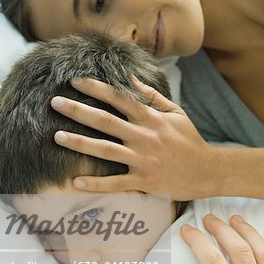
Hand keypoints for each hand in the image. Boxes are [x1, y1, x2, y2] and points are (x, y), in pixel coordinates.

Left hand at [51, 77, 217, 199]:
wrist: (208, 170)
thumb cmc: (190, 140)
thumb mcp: (176, 113)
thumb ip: (153, 96)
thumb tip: (131, 78)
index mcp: (151, 118)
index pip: (119, 98)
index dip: (96, 89)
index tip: (75, 81)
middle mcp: (145, 137)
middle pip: (106, 121)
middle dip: (78, 110)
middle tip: (55, 102)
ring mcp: (144, 160)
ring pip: (106, 150)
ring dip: (80, 143)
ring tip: (57, 136)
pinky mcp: (145, 182)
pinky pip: (116, 184)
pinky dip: (96, 184)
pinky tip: (76, 183)